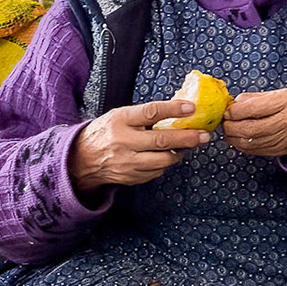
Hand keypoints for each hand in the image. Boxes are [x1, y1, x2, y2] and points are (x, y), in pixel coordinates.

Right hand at [68, 100, 211, 193]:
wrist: (83, 159)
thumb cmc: (106, 132)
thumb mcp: (120, 116)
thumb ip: (144, 115)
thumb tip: (178, 111)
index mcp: (120, 120)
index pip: (150, 112)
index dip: (172, 109)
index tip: (191, 108)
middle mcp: (123, 142)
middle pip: (161, 140)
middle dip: (187, 138)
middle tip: (204, 135)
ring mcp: (127, 162)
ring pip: (163, 160)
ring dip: (179, 153)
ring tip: (186, 146)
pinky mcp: (131, 177)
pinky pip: (157, 171)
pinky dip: (165, 163)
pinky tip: (166, 156)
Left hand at [223, 87, 286, 157]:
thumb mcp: (275, 93)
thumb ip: (252, 99)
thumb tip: (232, 106)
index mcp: (286, 103)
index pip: (254, 109)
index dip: (235, 112)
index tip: (227, 111)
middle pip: (251, 129)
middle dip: (231, 127)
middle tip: (225, 123)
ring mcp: (285, 139)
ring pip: (251, 143)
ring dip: (234, 138)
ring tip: (229, 131)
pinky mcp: (282, 150)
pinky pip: (256, 151)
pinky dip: (243, 146)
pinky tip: (238, 139)